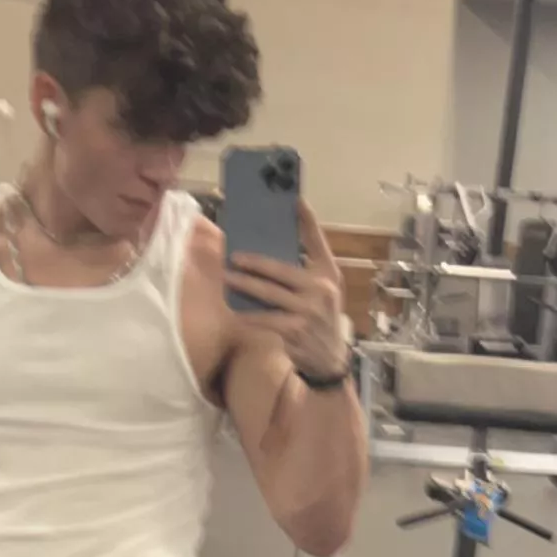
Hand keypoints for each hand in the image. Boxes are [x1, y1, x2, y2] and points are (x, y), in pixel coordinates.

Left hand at [225, 201, 348, 379]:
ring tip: (227, 279)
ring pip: (267, 295)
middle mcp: (321, 290)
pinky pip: (263, 320)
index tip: (293, 199)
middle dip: (254, 263)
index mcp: (328, 273)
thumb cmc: (320, 314)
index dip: (306, 220)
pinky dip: (247, 315)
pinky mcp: (294, 333)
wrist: (329, 357)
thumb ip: (307, 264)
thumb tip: (277, 238)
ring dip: (244, 287)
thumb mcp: (324, 287)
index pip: (317, 241)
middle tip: (233, 256)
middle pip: (281, 270)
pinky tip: (233, 309)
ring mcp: (307, 313)